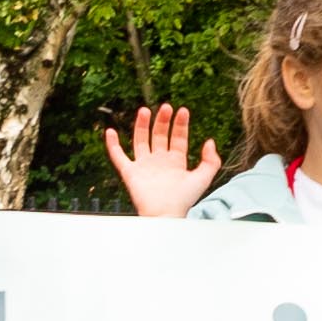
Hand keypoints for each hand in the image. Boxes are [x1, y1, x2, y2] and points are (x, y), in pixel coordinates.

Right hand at [106, 105, 221, 219]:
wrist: (165, 213)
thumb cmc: (184, 200)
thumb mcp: (203, 178)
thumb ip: (211, 160)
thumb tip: (209, 141)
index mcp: (176, 162)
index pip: (178, 138)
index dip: (180, 125)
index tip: (183, 111)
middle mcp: (159, 161)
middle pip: (159, 136)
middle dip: (162, 121)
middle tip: (166, 107)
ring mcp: (144, 166)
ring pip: (140, 140)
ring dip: (142, 126)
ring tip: (145, 110)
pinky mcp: (130, 173)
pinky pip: (118, 156)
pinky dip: (113, 145)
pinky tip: (110, 132)